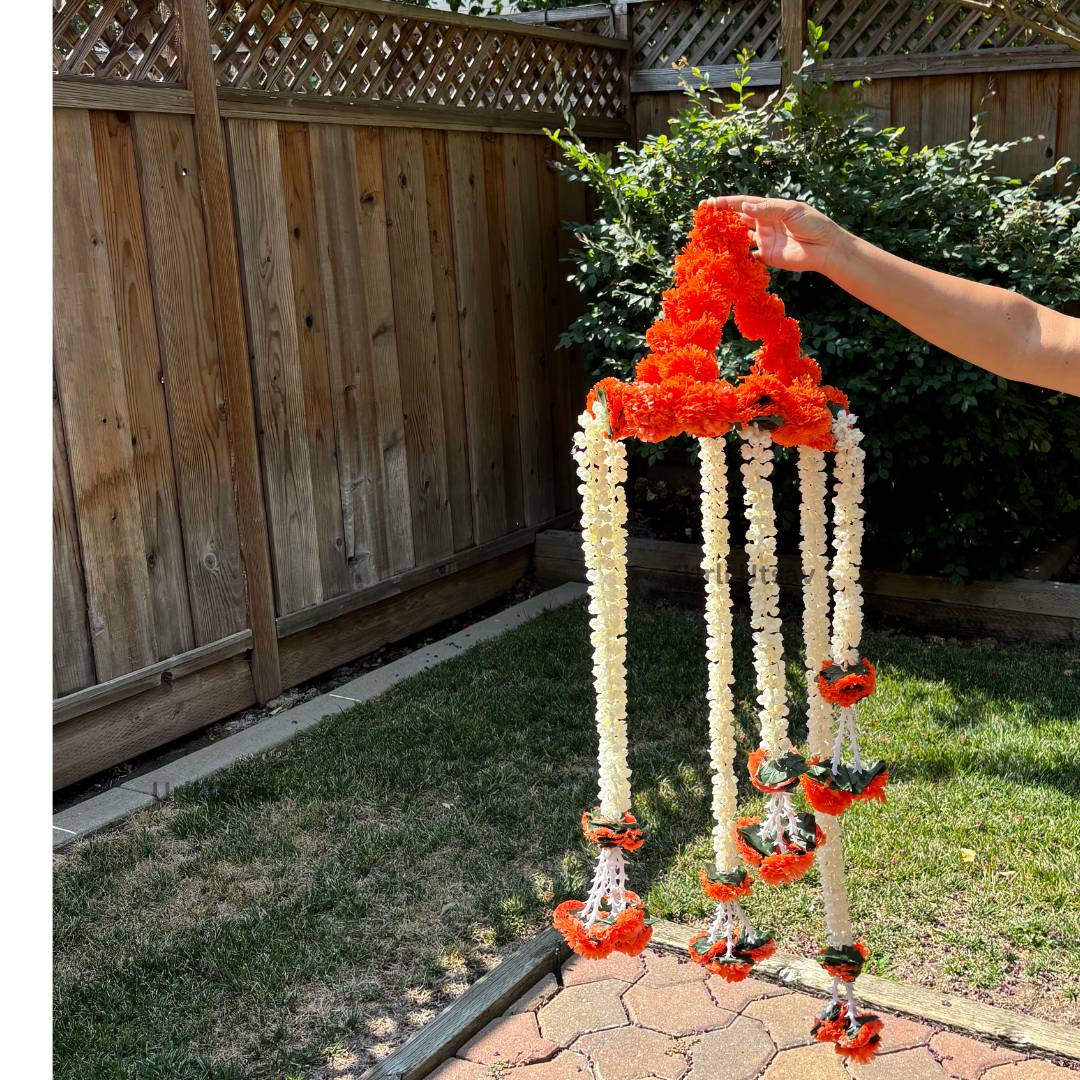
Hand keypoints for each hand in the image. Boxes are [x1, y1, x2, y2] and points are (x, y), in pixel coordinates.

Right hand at [702, 196, 844, 275]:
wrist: (826, 248)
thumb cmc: (813, 224)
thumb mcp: (791, 211)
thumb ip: (768, 209)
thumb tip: (744, 207)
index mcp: (769, 209)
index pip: (743, 204)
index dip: (726, 203)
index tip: (709, 204)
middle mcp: (764, 224)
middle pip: (738, 220)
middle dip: (722, 219)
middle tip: (704, 220)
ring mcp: (764, 241)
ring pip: (740, 238)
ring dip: (726, 237)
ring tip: (710, 238)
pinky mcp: (767, 257)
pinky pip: (748, 257)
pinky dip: (738, 257)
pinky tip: (726, 257)